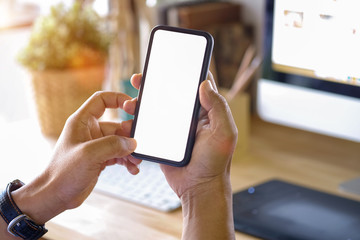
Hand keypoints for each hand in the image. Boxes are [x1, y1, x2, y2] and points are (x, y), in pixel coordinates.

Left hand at [12, 91, 140, 224]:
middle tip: (138, 147)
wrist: (55, 196)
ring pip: (120, 142)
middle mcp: (90, 131)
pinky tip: (132, 169)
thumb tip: (132, 143)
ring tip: (136, 162)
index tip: (133, 105)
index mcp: (82, 121)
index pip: (101, 100)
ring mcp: (96, 145)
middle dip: (130, 136)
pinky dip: (127, 160)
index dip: (118, 98)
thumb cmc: (64, 173)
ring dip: (131, 151)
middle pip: (117, 124)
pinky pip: (119, 155)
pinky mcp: (100, 159)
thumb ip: (113, 145)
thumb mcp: (89, 155)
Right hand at [128, 73, 237, 196]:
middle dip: (155, 83)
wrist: (198, 187)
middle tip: (140, 77)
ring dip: (142, 100)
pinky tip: (130, 116)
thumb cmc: (215, 163)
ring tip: (131, 101)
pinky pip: (149, 124)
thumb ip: (218, 108)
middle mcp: (189, 116)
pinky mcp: (162, 138)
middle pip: (170, 92)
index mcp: (205, 111)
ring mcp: (174, 127)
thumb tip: (204, 83)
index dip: (184, 70)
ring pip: (156, 107)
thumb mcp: (224, 134)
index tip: (169, 60)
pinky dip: (138, 118)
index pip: (195, 84)